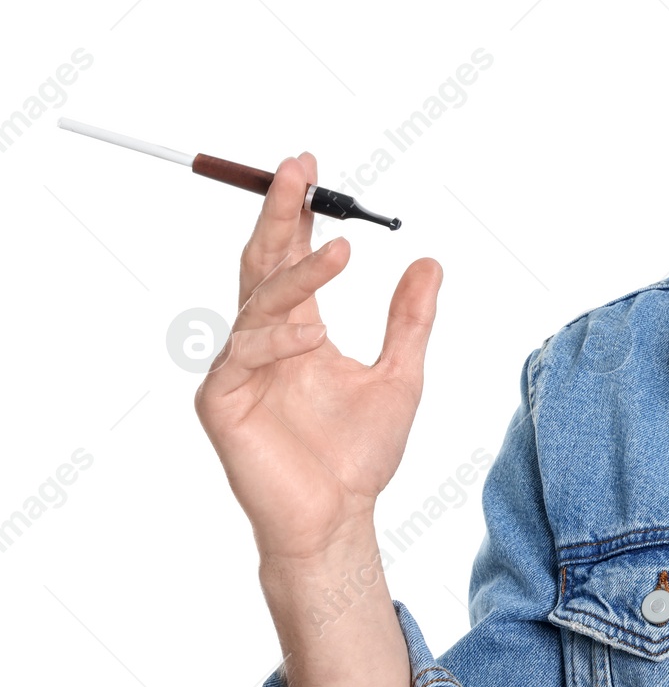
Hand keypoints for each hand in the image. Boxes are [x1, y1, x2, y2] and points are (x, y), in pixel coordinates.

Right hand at [194, 152, 443, 561]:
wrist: (339, 517)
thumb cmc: (359, 452)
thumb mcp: (401, 373)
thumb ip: (409, 319)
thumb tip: (429, 261)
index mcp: (298, 329)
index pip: (293, 258)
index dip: (299, 214)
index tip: (310, 169)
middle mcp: (264, 340)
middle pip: (265, 262)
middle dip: (280, 213)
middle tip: (297, 170)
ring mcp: (239, 369)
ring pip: (260, 302)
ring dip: (299, 274)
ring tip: (342, 253)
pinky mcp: (222, 401)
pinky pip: (244, 354)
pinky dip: (277, 337)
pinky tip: (309, 332)